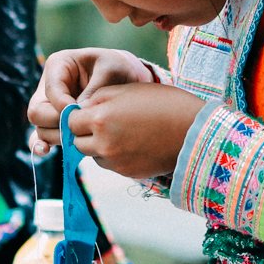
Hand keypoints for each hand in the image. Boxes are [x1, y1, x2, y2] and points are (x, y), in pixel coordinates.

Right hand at [27, 49, 159, 153]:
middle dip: (57, 123)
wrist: (126, 79)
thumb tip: (79, 114)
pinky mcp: (55, 123)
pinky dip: (42, 144)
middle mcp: (49, 86)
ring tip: (77, 140)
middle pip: (38, 111)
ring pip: (40, 126)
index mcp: (58, 66)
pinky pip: (40, 136)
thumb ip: (94, 90)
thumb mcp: (110, 70)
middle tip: (79, 128)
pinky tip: (46, 150)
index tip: (83, 113)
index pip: (52, 90)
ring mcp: (49, 106)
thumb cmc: (117, 68)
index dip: (63, 106)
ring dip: (57, 136)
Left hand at [54, 83, 206, 180]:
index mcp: (100, 119)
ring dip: (97, 144)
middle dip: (83, 132)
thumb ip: (97, 99)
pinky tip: (131, 142)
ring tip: (120, 130)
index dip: (76, 114)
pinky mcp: (127, 173)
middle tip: (101, 121)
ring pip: (92, 154)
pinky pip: (110, 164)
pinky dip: (113, 154)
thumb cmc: (162, 103)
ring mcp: (115, 162)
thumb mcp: (127, 90)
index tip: (87, 110)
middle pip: (76, 141)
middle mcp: (103, 144)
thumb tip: (78, 109)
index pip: (69, 121)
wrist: (194, 131)